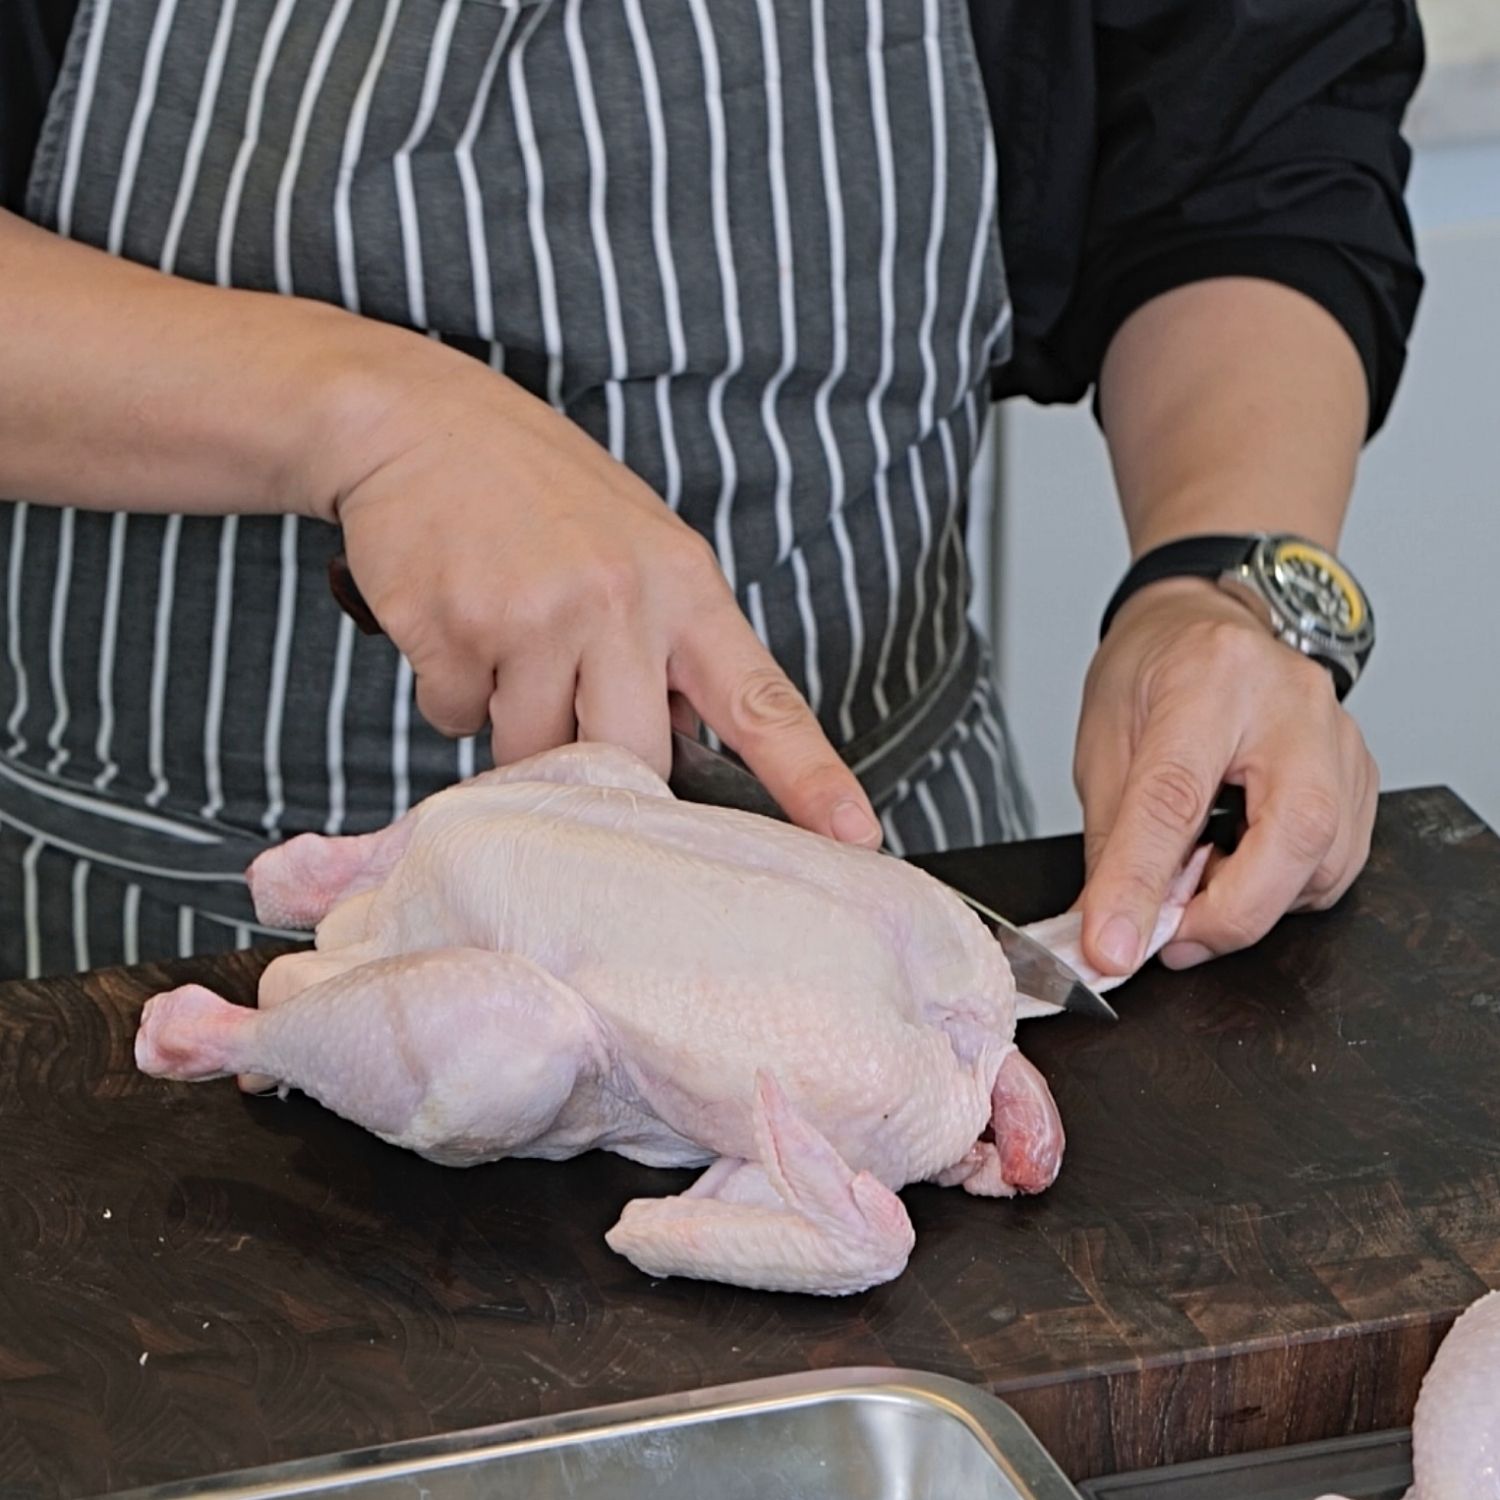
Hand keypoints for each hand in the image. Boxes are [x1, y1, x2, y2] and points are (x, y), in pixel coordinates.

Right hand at [323, 348, 881, 845]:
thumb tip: (675, 751)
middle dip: (597, 762)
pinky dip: (453, 689)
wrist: (416, 419)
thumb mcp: (637, 546)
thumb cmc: (535, 490)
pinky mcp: (457, 628)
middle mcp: (622, 601)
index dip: (811, 776)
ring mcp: (539, 615)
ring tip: (502, 635)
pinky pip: (457, 717)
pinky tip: (456, 622)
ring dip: (513, 718)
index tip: (854, 835)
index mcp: (684, 584)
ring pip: (534, 751)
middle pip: (633, 759)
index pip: (762, 699)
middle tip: (566, 704)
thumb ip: (668, 643)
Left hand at [1074, 578, 1377, 973]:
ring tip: (1198, 892)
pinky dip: (1286, 889)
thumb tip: (1109, 927)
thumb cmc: (1154, 669)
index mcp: (1209, 680)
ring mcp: (1339, 736)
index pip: (1174, 797)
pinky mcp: (1359, 771)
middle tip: (1172, 940)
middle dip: (1230, 912)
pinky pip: (1338, 861)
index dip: (1140, 883)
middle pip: (1292, 832)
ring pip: (1326, 860)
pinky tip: (1241, 869)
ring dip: (1256, 904)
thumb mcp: (1104, 742)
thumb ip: (1112, 840)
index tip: (1112, 946)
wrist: (1205, 620)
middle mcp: (1291, 704)